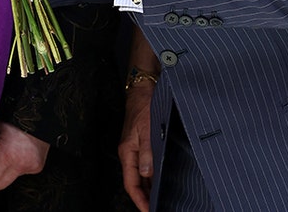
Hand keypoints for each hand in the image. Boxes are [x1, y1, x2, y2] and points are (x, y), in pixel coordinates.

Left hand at [0, 121, 49, 197]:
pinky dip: (13, 167)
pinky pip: (18, 173)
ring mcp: (31, 167)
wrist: (40, 112)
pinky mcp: (37, 167)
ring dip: (0, 173)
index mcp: (8, 154)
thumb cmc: (13, 115)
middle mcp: (21, 164)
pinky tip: (12, 153)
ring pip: (7, 180)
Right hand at [118, 86, 153, 211]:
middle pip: (135, 182)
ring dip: (149, 188)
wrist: (143, 89)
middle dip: (144, 198)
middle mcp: (129, 153)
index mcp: (127, 152)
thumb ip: (147, 152)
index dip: (140, 199)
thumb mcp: (147, 130)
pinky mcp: (141, 143)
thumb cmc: (144, 106)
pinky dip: (151, 176)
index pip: (131, 183)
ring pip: (140, 175)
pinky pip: (145, 166)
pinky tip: (159, 180)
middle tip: (157, 208)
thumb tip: (147, 173)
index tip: (149, 210)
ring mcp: (135, 148)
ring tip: (159, 200)